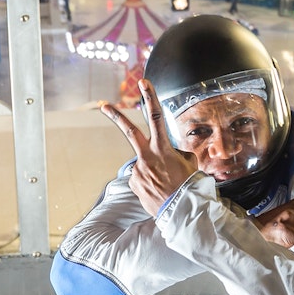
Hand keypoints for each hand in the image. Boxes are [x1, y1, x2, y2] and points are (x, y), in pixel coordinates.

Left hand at [102, 79, 198, 216]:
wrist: (181, 211)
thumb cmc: (189, 187)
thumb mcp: (190, 164)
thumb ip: (178, 153)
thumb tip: (171, 153)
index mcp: (162, 148)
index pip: (155, 117)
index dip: (150, 98)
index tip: (143, 83)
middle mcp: (146, 157)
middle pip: (130, 130)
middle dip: (116, 115)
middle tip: (103, 104)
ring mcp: (138, 171)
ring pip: (144, 164)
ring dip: (153, 171)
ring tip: (166, 185)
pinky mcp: (133, 184)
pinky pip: (142, 178)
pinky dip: (150, 183)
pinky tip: (159, 191)